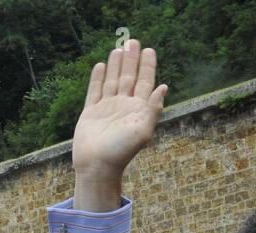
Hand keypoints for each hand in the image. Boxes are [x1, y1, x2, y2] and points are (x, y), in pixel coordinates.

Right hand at [71, 40, 167, 209]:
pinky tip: (100, 66)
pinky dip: (97, 79)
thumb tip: (164, 86)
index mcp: (138, 109)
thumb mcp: (142, 131)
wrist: (97, 167)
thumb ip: (153, 109)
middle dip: (131, 60)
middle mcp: (123, 107)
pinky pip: (94, 92)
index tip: (149, 50)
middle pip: (129, 77)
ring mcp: (106, 109)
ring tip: (118, 49)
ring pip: (112, 81)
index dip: (147, 66)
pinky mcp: (91, 114)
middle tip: (133, 41)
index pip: (145, 82)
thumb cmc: (121, 153)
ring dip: (115, 65)